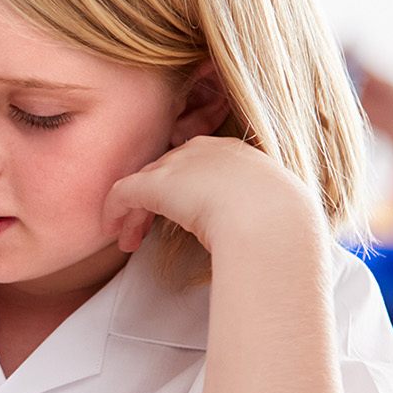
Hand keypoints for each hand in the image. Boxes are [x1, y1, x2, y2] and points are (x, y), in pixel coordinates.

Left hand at [103, 134, 322, 255]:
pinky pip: (123, 193)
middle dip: (153, 201)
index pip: (196, 167)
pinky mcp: (156, 184)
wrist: (270, 220)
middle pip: (166, 172)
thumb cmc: (279, 225)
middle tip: (144, 231)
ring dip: (133, 213)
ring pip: (144, 184)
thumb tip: (253, 234)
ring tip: (128, 241)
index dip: (182, 192)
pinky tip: (112, 232)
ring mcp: (179, 165)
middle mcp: (204, 151)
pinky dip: (114, 211)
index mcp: (235, 155)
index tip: (180, 217)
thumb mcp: (270, 212)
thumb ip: (253, 214)